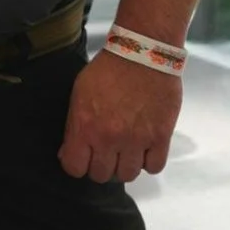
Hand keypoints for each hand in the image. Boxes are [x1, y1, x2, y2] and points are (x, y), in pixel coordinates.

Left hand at [58, 50, 181, 183]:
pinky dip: (148, 162)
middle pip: (102, 175)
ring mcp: (137, 140)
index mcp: (85, 127)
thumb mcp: (79, 94)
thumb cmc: (107, 70)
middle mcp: (110, 139)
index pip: (75, 168)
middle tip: (106, 152)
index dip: (77, 164)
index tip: (83, 156)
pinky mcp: (160, 137)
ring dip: (125, 166)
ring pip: (128, 175)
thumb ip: (73, 127)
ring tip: (126, 151)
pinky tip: (144, 149)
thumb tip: (68, 153)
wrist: (142, 53)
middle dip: (101, 166)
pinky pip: (154, 167)